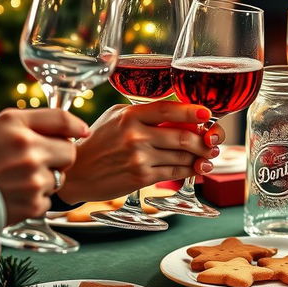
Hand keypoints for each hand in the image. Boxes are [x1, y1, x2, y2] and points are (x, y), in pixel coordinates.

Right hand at [0, 108, 87, 223]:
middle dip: (58, 156)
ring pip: (60, 178)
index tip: (80, 132)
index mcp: (18, 128)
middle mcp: (27, 153)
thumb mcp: (4, 125)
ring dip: (45, 179)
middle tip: (37, 160)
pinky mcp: (32, 205)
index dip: (74, 127)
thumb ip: (44, 120)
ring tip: (19, 179)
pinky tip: (16, 195)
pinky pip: (48, 199)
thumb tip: (83, 130)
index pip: (62, 121)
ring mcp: (32, 181)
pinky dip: (35, 199)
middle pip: (70, 152)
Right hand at [60, 101, 224, 202]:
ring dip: (200, 157)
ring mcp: (139, 158)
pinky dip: (189, 170)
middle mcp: (135, 135)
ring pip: (182, 156)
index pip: (169, 109)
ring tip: (207, 156)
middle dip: (204, 140)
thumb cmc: (98, 141)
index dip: (192, 111)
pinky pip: (175, 172)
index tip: (207, 113)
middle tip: (212, 141)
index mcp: (130, 115)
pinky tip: (195, 168)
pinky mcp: (141, 177)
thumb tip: (179, 111)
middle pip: (183, 136)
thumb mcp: (116, 117)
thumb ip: (144, 113)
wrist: (75, 172)